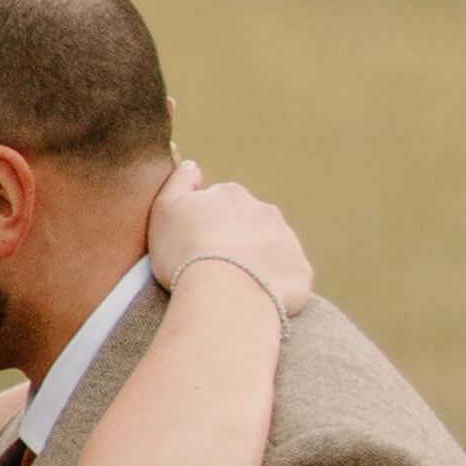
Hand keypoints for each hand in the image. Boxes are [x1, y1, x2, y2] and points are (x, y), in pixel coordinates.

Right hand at [150, 157, 311, 321]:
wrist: (225, 293)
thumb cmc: (186, 251)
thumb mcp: (166, 208)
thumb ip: (179, 180)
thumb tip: (193, 166)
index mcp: (231, 195)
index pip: (219, 203)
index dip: (205, 225)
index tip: (194, 246)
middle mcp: (264, 210)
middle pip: (248, 224)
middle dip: (235, 240)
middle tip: (214, 268)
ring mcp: (286, 239)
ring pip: (270, 248)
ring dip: (256, 261)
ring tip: (234, 287)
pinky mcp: (300, 271)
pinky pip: (287, 276)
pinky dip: (273, 285)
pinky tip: (254, 299)